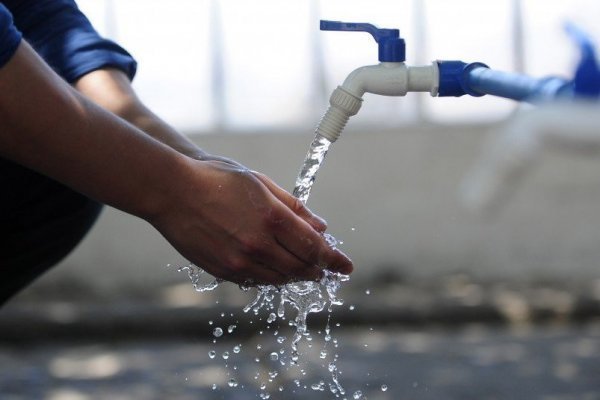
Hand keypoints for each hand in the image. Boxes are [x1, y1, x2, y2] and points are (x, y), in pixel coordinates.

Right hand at [150, 158, 352, 284]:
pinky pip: (256, 281)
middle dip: (318, 269)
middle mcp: (259, 244)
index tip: (346, 267)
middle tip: (327, 269)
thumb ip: (294, 207)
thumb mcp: (261, 184)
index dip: (334, 259)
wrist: (172, 192)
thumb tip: (321, 227)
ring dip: (296, 275)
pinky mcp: (223, 271)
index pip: (314, 247)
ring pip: (280, 278)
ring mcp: (240, 261)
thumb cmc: (218, 179)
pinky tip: (275, 268)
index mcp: (272, 217)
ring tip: (304, 269)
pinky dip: (272, 276)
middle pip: (301, 267)